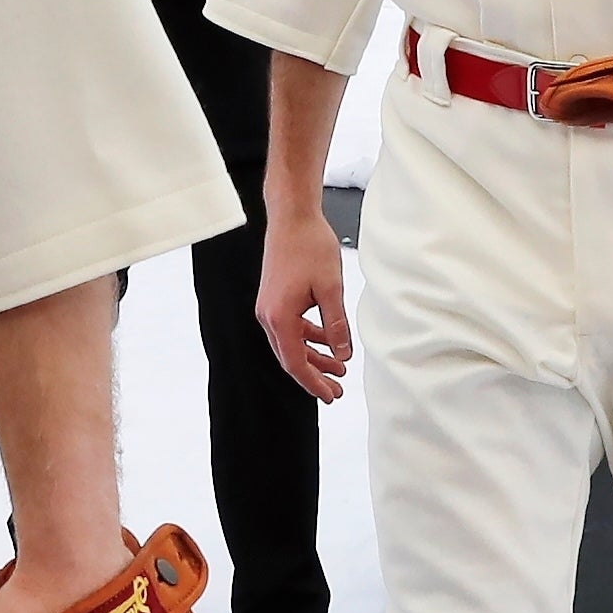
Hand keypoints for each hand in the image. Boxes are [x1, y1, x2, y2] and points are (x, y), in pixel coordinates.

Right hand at [257, 205, 354, 403]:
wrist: (293, 217)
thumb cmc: (309, 246)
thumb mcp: (331, 289)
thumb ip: (337, 325)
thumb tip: (342, 354)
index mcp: (279, 317)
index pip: (295, 362)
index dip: (314, 382)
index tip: (331, 395)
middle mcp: (269, 315)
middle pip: (291, 357)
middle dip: (315, 375)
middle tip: (337, 389)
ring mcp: (270, 307)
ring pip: (292, 343)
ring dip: (315, 356)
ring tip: (339, 367)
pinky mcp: (276, 298)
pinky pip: (292, 327)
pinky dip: (310, 337)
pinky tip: (328, 341)